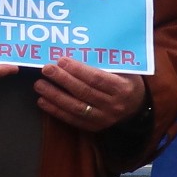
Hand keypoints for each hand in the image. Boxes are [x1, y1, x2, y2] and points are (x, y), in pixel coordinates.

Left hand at [35, 57, 149, 131]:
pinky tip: (43, 101)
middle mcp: (113, 104)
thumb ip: (107, 63)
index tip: (61, 60)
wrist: (137, 107)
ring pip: (75, 106)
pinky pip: (72, 119)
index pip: (96, 78)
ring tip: (39, 85)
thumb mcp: (126, 70)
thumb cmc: (128, 82)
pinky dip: (55, 110)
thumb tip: (81, 49)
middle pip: (83, 91)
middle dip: (62, 79)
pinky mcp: (94, 127)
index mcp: (122, 88)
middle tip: (46, 69)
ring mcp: (103, 118)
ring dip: (55, 95)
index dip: (78, 70)